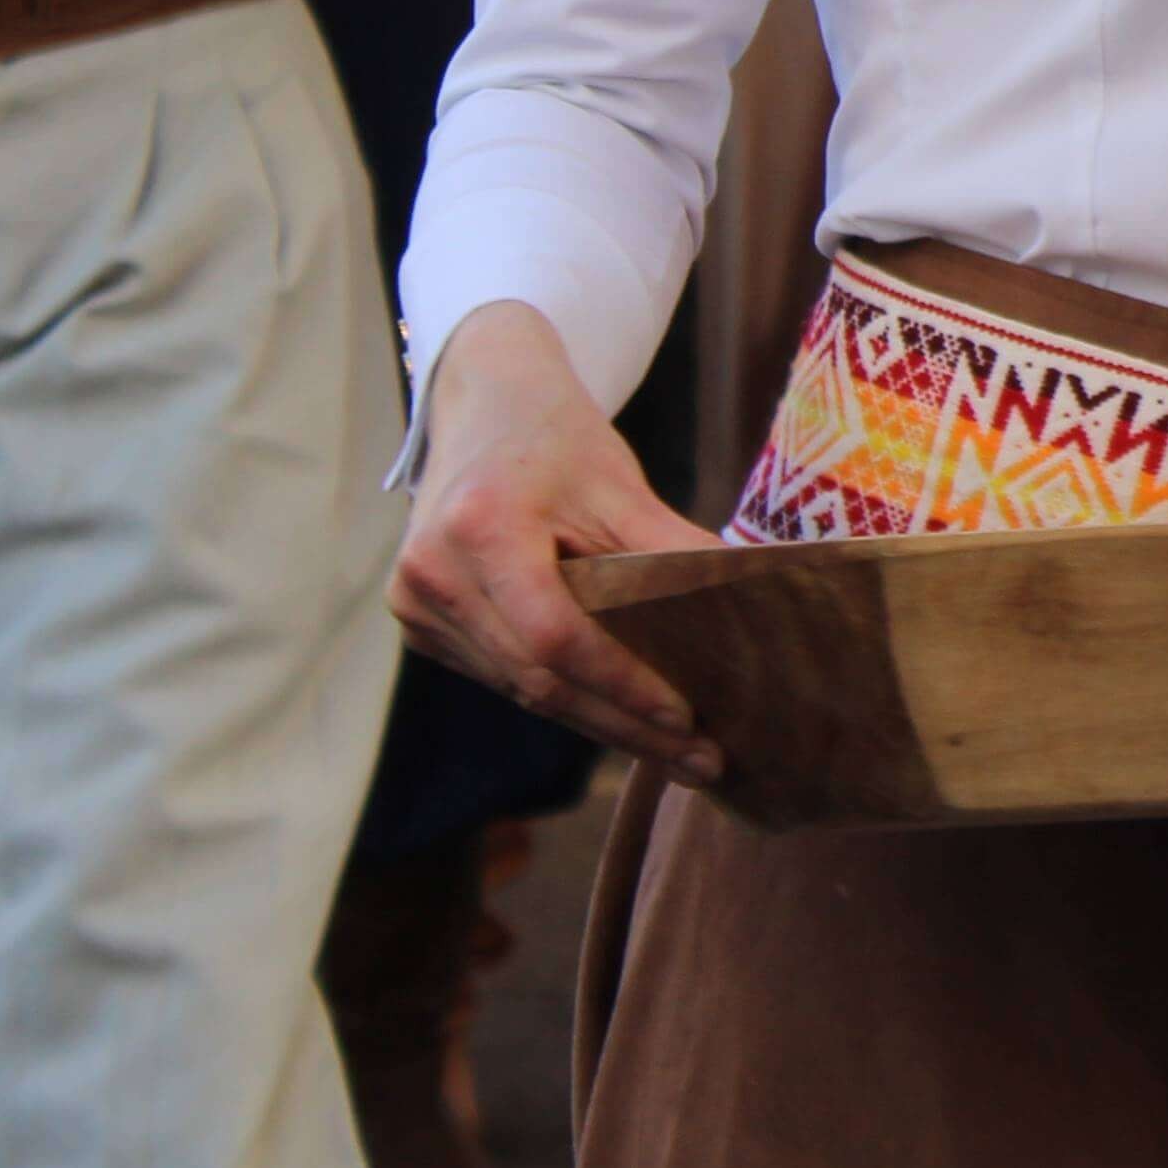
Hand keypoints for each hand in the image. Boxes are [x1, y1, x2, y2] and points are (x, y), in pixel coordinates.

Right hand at [391, 302, 724, 778]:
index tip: (687, 718)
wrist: (482, 406)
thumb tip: (752, 606)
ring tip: (678, 752)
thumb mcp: (620, 484)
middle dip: (625, 724)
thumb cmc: (557, 440)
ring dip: (601, 724)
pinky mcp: (420, 624)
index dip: (622, 683)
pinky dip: (566, 698)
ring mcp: (415, 605)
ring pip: (521, 690)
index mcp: (479, 528)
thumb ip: (674, 549)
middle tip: (702, 761)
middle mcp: (432, 574)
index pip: (555, 635)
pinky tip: (622, 720)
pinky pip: (504, 677)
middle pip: (538, 678)